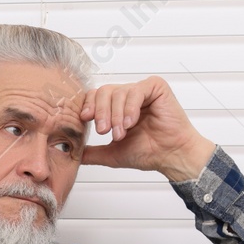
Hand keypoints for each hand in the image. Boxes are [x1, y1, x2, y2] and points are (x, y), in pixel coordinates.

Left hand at [77, 76, 215, 181]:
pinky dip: (130, 108)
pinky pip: (136, 90)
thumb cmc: (148, 153)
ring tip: (121, 133)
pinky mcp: (156, 87)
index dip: (88, 106)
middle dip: (101, 113)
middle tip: (104, 131)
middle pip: (103, 92)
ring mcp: (142, 90)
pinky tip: (132, 123)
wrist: (171, 156)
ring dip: (116, 115)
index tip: (85, 120)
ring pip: (118, 92)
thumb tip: (72, 153)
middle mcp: (128, 96)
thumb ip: (91, 152)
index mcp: (117, 107)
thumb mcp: (111, 153)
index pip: (94, 97)